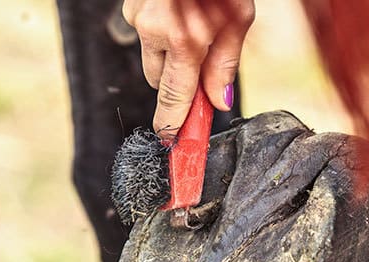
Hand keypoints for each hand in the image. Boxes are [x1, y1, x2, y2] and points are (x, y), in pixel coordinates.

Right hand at [123, 0, 254, 135]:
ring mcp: (137, 16)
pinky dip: (163, 31)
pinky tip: (181, 12)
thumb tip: (220, 101)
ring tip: (194, 25)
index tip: (174, 141)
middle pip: (159, 82)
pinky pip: (147, 34)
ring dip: (172, 54)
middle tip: (202, 68)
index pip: (174, 97)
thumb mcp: (238, 15)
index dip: (174, 123)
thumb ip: (226, 62)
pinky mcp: (130, 5)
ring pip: (153, 57)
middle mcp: (152, 29)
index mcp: (182, 37)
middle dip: (180, 83)